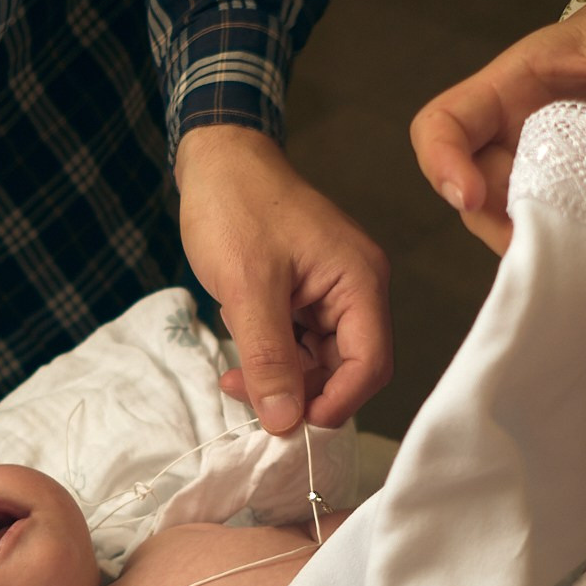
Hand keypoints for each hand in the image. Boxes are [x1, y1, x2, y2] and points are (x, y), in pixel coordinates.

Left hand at [174, 125, 390, 432]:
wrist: (216, 158)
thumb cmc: (236, 207)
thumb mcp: (247, 288)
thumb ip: (268, 358)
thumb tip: (284, 422)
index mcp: (360, 281)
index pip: (370, 364)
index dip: (334, 403)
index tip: (288, 426)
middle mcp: (357, 288)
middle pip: (347, 368)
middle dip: (300, 393)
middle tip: (247, 400)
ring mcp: (332, 291)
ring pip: (319, 360)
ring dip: (280, 378)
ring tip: (233, 376)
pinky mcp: (307, 293)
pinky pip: (299, 342)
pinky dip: (272, 356)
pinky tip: (239, 349)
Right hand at [410, 0, 585, 253]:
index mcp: (504, 92)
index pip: (442, 125)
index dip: (441, 162)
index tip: (467, 196)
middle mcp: (506, 142)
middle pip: (473, 196)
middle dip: (501, 224)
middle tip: (551, 241)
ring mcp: (534, 181)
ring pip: (510, 228)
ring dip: (541, 247)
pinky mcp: (565, 209)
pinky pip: (555, 242)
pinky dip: (575, 255)